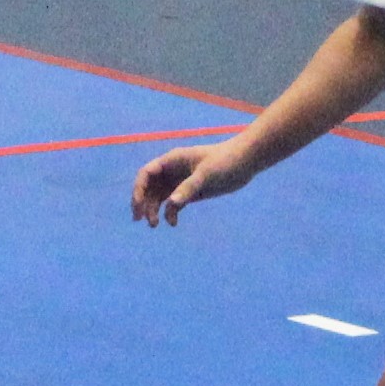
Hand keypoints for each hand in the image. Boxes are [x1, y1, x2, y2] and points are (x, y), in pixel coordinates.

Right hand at [130, 138, 255, 225]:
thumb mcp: (206, 174)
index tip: (138, 204)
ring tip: (154, 225)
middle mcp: (172, 171)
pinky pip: (174, 204)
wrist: (246, 161)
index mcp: (171, 160)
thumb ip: (189, 187)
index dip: (138, 189)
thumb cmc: (225, 161)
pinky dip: (171, 213)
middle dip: (143, 203)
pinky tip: (173, 223)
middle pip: (149, 187)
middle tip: (140, 219)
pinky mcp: (190, 192)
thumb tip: (172, 203)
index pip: (146, 174)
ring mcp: (180, 182)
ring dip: (154, 210)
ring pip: (160, 197)